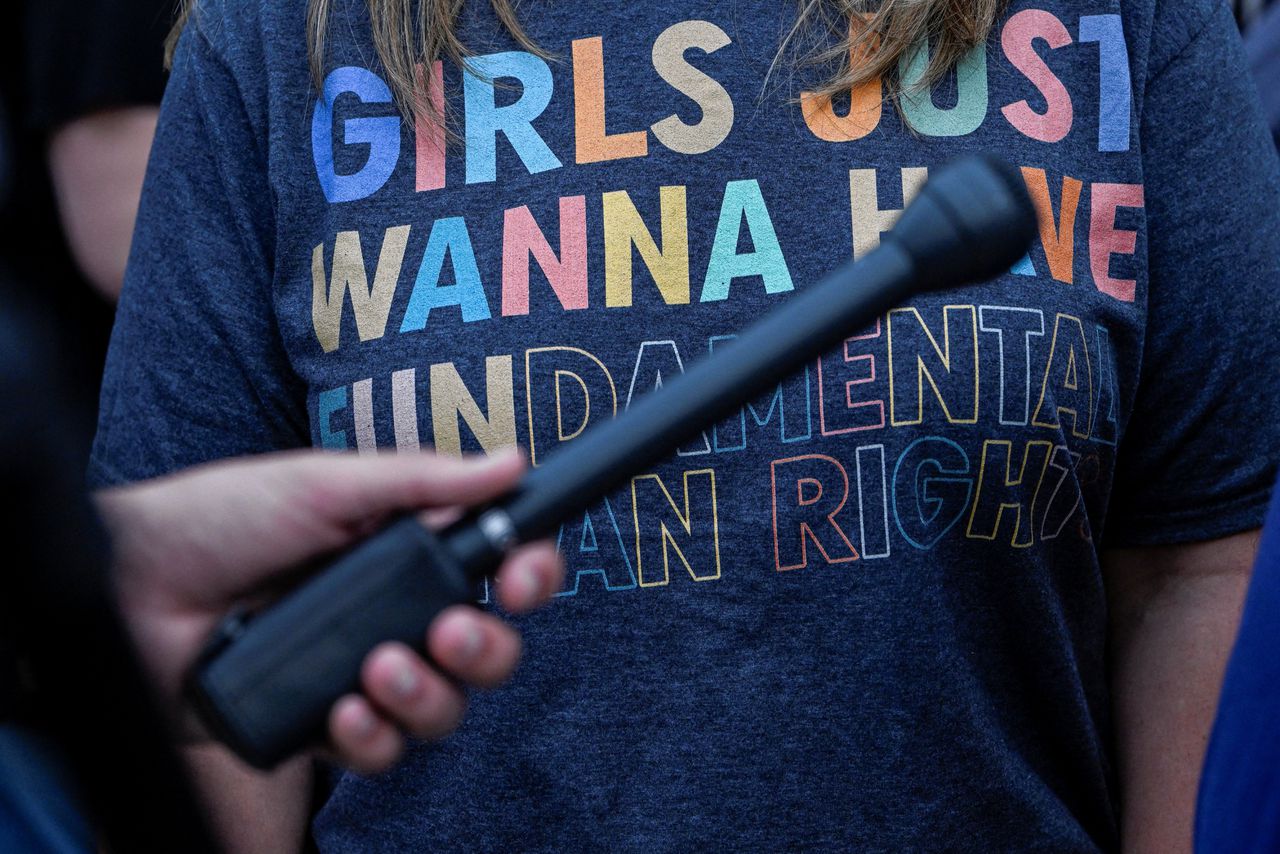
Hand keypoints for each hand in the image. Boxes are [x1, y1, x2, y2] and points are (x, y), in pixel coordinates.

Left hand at [95, 448, 561, 773]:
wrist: (135, 585)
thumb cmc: (222, 518)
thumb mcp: (325, 485)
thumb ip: (420, 480)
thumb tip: (509, 459)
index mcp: (410, 552)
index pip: (499, 570)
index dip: (528, 577)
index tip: (519, 579)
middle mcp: (399, 615)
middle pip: (489, 650)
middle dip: (486, 648)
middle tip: (449, 632)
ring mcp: (366, 673)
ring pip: (446, 708)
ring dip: (427, 695)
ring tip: (378, 670)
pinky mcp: (326, 724)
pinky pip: (382, 751)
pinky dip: (373, 737)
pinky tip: (344, 712)